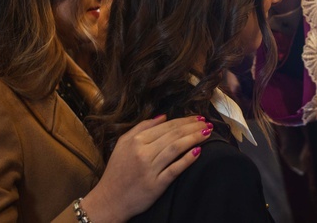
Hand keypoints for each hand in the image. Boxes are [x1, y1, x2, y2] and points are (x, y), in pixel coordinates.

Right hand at [82, 115, 210, 222]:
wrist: (109, 200)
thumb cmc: (117, 171)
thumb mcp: (123, 144)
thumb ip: (142, 127)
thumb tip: (163, 116)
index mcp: (135, 141)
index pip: (166, 127)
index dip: (184, 120)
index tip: (197, 118)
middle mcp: (142, 153)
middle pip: (173, 135)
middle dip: (192, 127)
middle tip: (207, 123)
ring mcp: (149, 169)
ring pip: (176, 148)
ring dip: (194, 138)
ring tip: (207, 133)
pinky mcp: (155, 185)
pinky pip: (174, 169)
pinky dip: (187, 159)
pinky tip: (198, 151)